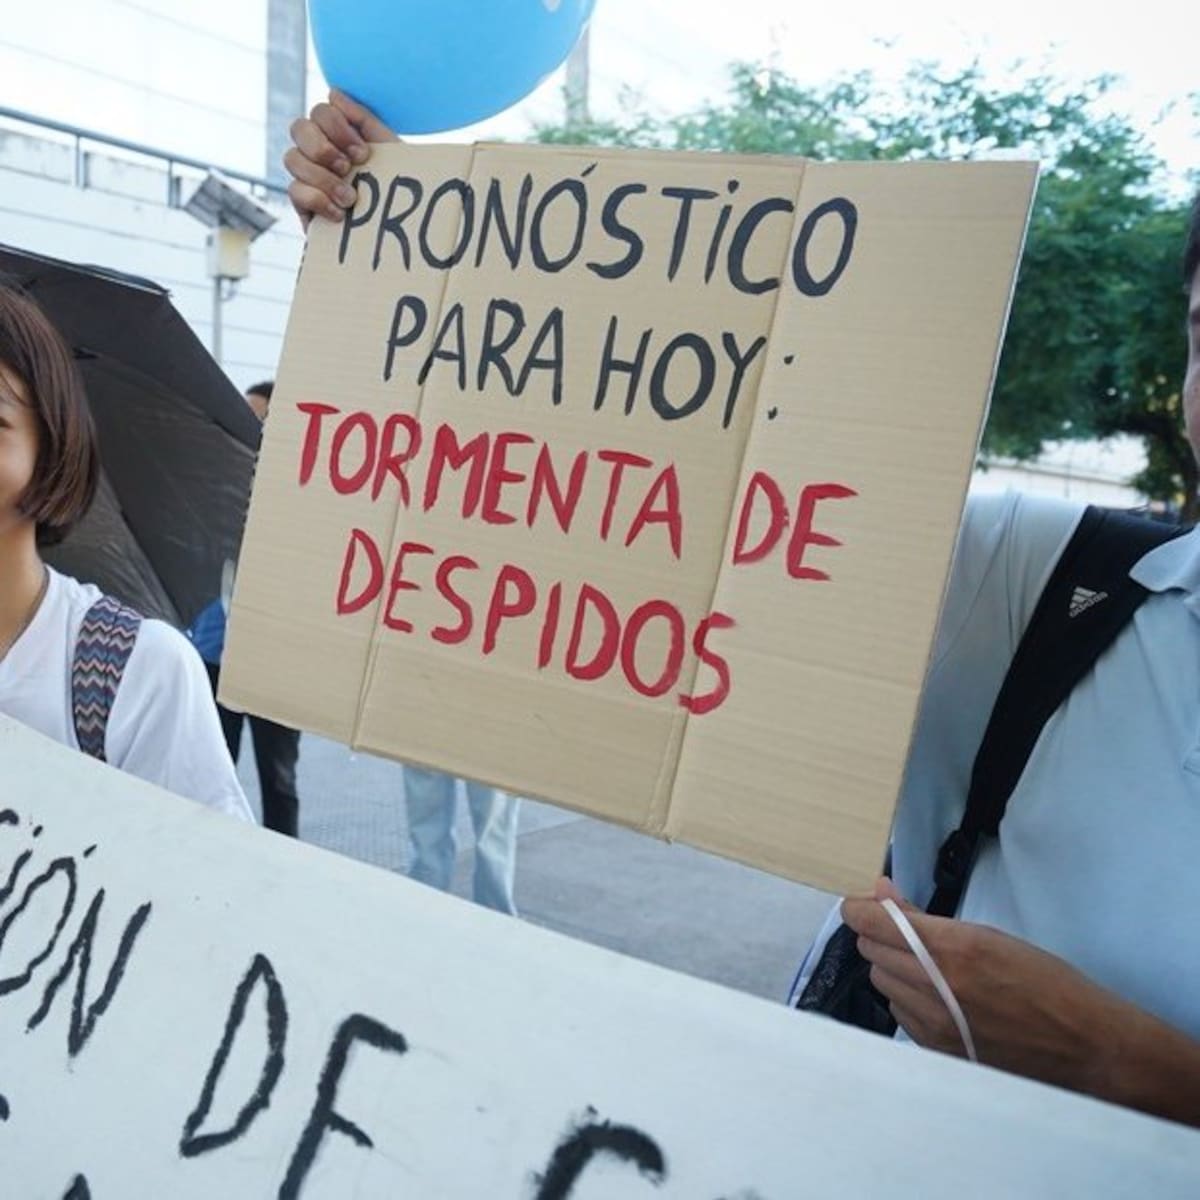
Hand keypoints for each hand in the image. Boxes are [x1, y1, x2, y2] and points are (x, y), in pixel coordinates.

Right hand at [283, 89, 398, 229]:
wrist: (398, 231)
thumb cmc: (394, 187)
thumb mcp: (387, 150)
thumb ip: (363, 120)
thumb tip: (334, 92)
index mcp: (338, 133)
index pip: (320, 112)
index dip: (337, 128)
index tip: (363, 153)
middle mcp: (318, 150)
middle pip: (299, 128)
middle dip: (324, 148)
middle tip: (349, 168)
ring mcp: (307, 176)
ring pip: (292, 158)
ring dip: (323, 178)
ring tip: (350, 199)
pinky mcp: (303, 204)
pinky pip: (294, 191)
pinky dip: (318, 200)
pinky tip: (340, 214)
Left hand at [842, 878, 1119, 1092]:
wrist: (1082, 1045)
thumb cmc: (1043, 980)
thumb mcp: (988, 935)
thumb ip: (924, 917)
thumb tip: (881, 891)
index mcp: (950, 949)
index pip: (871, 922)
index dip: (858, 908)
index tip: (860, 903)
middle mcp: (933, 986)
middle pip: (872, 950)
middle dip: (881, 936)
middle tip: (906, 933)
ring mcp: (932, 1023)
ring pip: (882, 982)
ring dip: (893, 969)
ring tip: (928, 968)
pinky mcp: (936, 1050)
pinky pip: (900, 1013)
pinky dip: (907, 999)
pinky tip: (936, 997)